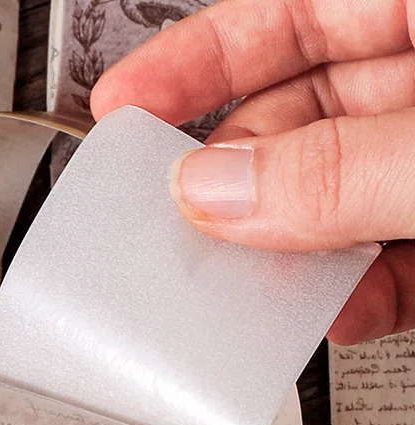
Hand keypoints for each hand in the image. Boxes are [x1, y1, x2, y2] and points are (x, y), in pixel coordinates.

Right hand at [90, 0, 414, 345]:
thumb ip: (336, 169)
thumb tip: (216, 193)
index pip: (281, 16)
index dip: (191, 63)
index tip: (122, 106)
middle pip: (299, 122)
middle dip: (238, 187)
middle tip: (187, 232)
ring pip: (340, 200)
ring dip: (297, 257)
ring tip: (256, 288)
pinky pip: (400, 256)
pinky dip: (369, 291)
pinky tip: (343, 310)